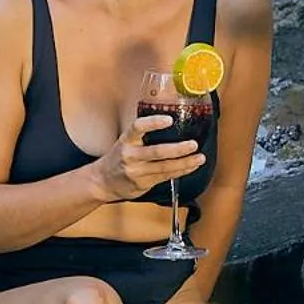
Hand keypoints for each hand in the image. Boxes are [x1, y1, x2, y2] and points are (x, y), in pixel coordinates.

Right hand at [89, 115, 205, 202]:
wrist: (103, 181)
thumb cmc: (120, 157)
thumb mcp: (127, 141)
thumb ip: (144, 135)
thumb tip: (173, 123)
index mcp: (127, 139)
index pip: (138, 127)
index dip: (153, 123)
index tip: (168, 120)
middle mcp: (130, 155)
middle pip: (156, 151)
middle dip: (178, 149)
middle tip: (193, 144)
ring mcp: (136, 170)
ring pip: (164, 167)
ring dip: (185, 162)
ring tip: (200, 158)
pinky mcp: (142, 183)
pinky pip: (165, 176)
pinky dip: (181, 171)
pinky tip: (191, 166)